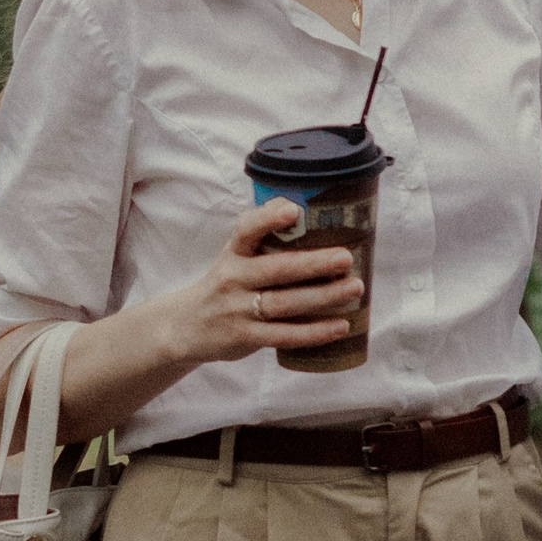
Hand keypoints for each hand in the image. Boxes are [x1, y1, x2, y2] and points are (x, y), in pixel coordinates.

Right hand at [164, 198, 365, 367]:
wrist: (187, 326)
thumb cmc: (226, 284)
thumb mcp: (235, 257)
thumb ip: (263, 237)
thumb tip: (301, 204)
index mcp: (234, 252)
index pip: (246, 229)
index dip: (268, 219)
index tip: (294, 211)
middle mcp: (233, 278)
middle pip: (277, 269)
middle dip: (314, 263)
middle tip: (346, 258)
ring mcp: (238, 309)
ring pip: (284, 303)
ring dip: (323, 296)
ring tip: (354, 288)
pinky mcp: (245, 337)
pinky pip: (284, 335)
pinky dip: (314, 332)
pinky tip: (341, 326)